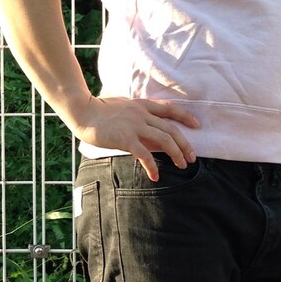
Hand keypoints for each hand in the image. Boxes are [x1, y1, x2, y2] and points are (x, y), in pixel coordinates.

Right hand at [70, 95, 199, 179]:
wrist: (83, 111)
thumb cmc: (101, 110)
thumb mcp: (124, 106)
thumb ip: (139, 113)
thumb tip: (151, 127)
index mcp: (143, 105)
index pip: (170, 109)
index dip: (186, 117)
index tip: (197, 125)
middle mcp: (142, 114)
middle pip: (171, 129)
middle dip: (185, 144)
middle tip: (192, 158)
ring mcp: (134, 125)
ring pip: (164, 140)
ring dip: (176, 154)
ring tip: (181, 166)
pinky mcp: (125, 138)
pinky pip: (144, 154)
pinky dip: (152, 166)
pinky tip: (155, 176)